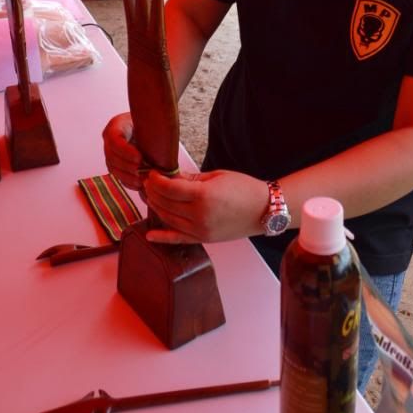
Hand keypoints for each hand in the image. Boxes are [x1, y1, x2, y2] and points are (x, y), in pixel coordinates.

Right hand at [103, 113, 146, 191]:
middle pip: (112, 156)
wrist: (149, 129)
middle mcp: (109, 139)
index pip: (114, 139)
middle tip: (142, 171)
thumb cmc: (151, 124)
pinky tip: (139, 184)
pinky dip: (128, 182)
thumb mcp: (150, 123)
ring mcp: (110, 153)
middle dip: (127, 166)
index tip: (139, 158)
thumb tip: (157, 142)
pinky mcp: (114, 164)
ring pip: (113, 168)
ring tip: (142, 179)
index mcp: (117, 124)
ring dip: (127, 176)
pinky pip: (117, 175)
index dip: (125, 151)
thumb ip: (151, 130)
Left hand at [143, 168, 266, 245]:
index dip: (156, 180)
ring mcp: (201, 230)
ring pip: (168, 219)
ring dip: (156, 207)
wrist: (264, 210)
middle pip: (165, 203)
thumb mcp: (216, 176)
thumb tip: (170, 177)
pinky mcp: (204, 239)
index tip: (151, 173)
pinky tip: (150, 234)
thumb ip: (191, 179)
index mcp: (203, 195)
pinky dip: (163, 238)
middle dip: (153, 192)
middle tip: (148, 183)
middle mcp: (200, 215)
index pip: (169, 188)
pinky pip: (178, 239)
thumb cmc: (244, 188)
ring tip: (151, 197)